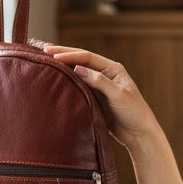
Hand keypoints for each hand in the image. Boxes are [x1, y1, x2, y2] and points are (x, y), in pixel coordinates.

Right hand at [43, 45, 158, 151]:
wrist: (139, 134)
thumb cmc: (134, 113)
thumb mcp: (118, 95)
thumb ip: (99, 81)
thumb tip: (78, 68)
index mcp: (113, 69)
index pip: (88, 57)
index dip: (70, 55)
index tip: (53, 55)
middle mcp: (104, 74)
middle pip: (81, 60)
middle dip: (62, 53)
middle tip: (43, 49)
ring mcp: (98, 85)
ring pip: (77, 71)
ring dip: (62, 65)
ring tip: (44, 58)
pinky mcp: (93, 97)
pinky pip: (77, 85)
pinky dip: (66, 79)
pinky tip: (54, 77)